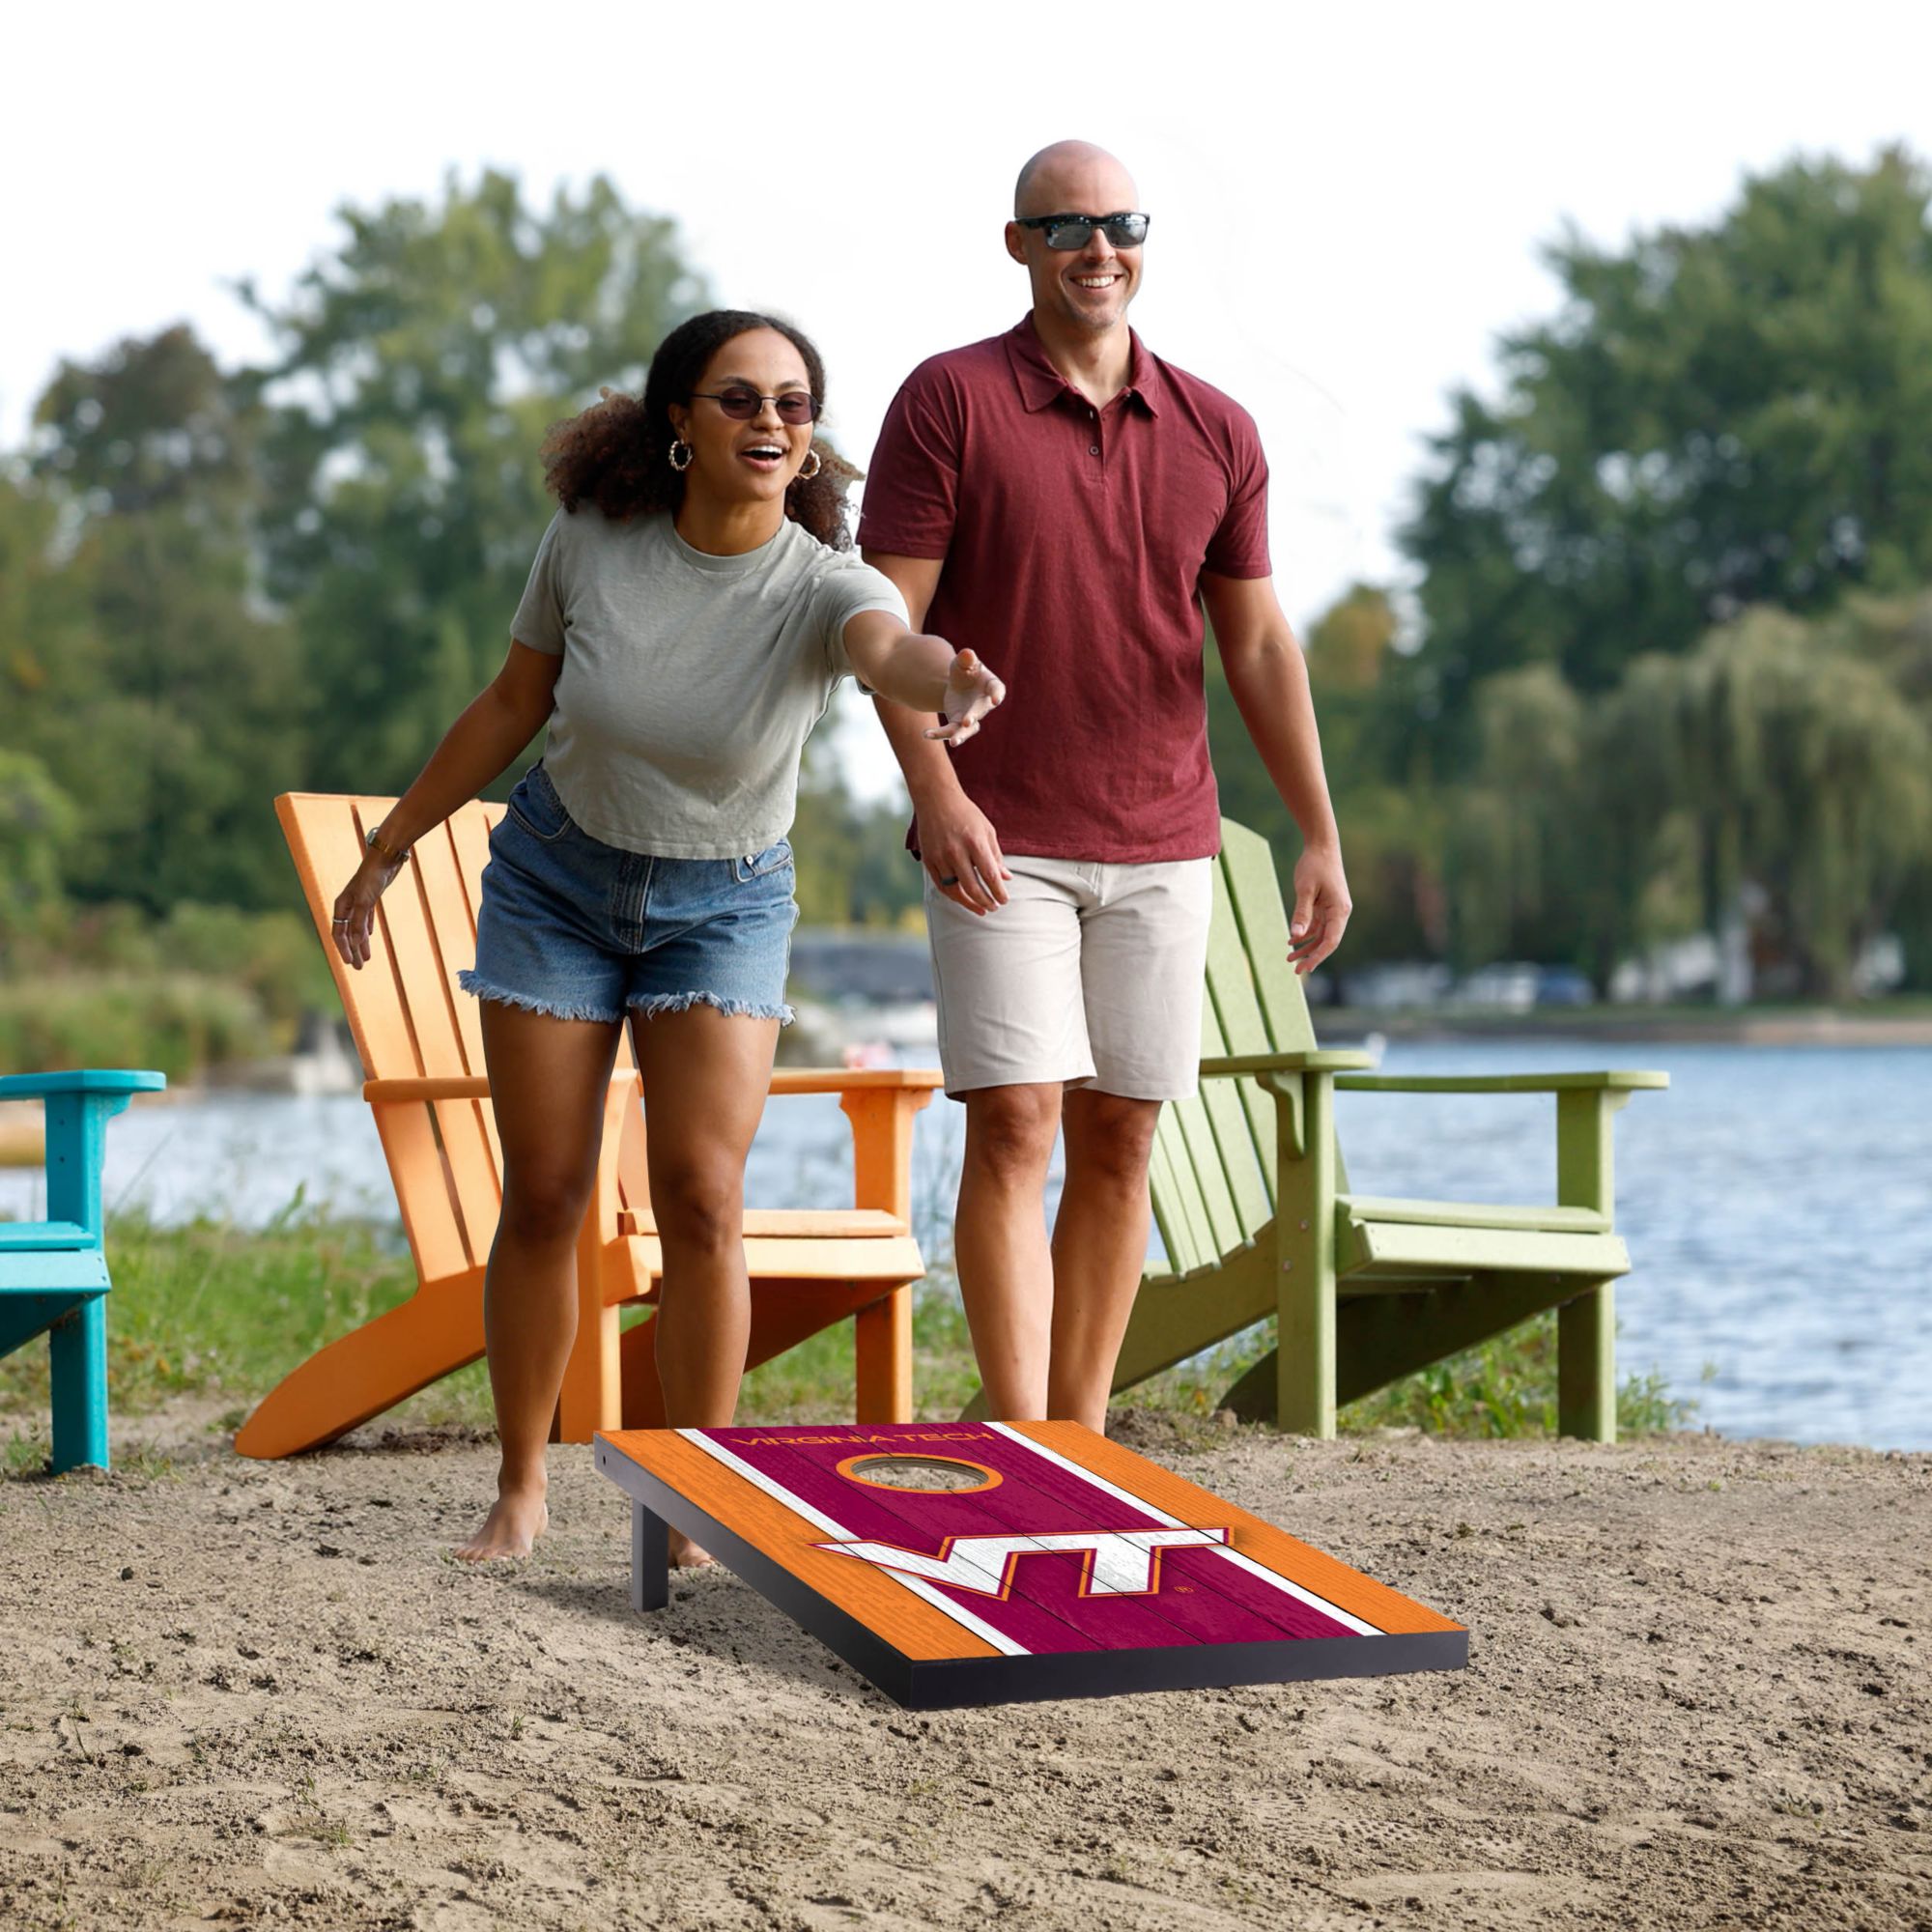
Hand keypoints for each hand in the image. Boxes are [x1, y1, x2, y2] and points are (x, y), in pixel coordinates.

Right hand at [331, 851, 404, 969]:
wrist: (385, 857)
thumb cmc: (373, 877)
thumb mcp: (366, 901)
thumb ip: (359, 922)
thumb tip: (355, 943)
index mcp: (341, 905)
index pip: (339, 933)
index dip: (344, 949)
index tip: (350, 963)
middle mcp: (348, 904)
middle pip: (347, 933)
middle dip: (352, 950)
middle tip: (359, 968)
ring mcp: (359, 901)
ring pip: (357, 927)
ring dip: (361, 943)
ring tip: (366, 958)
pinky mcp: (370, 898)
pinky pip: (365, 918)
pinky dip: (366, 929)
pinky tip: (369, 937)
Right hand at [918, 789, 1011, 915]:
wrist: (936, 799)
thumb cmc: (966, 814)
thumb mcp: (986, 830)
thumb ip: (996, 856)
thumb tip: (1006, 878)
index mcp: (975, 842)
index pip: (989, 875)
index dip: (998, 892)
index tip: (1004, 900)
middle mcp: (956, 851)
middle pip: (972, 887)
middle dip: (986, 901)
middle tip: (994, 907)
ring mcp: (940, 857)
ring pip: (955, 890)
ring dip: (969, 903)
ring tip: (981, 909)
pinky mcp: (928, 860)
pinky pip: (941, 885)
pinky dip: (953, 895)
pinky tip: (963, 899)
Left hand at [925, 648, 1005, 746]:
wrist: (957, 684)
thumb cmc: (965, 670)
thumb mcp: (963, 662)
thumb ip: (966, 658)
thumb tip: (967, 653)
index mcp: (990, 685)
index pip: (997, 689)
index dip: (997, 694)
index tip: (996, 699)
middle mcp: (983, 704)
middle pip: (980, 711)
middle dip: (973, 717)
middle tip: (967, 722)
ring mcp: (971, 717)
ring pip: (968, 730)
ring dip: (961, 736)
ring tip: (953, 742)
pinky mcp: (958, 724)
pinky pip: (950, 731)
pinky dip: (939, 734)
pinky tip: (926, 734)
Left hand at [1287, 844, 1350, 975]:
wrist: (1321, 846)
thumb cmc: (1314, 865)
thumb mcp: (1305, 890)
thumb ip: (1301, 913)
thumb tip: (1295, 936)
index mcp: (1339, 910)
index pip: (1331, 940)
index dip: (1319, 956)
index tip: (1305, 968)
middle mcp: (1339, 912)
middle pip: (1327, 941)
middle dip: (1312, 956)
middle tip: (1295, 971)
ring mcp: (1333, 909)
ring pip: (1321, 935)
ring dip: (1306, 946)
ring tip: (1289, 958)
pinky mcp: (1326, 905)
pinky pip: (1317, 925)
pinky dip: (1305, 933)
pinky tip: (1291, 940)